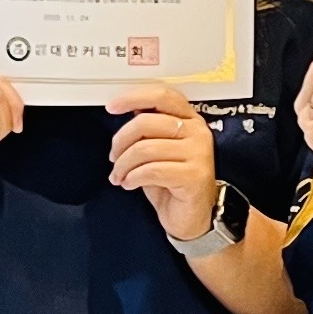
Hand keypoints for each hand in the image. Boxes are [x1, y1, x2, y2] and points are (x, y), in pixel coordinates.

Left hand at [107, 85, 222, 237]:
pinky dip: (133, 178)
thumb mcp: (159, 150)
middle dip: (120, 141)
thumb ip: (149, 129)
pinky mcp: (194, 176)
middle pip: (146, 122)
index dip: (134, 97)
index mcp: (190, 120)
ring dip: (123, 165)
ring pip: (145, 148)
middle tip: (113, 157)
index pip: (162, 96)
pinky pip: (151, 170)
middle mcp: (198, 132)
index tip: (113, 106)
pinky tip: (130, 183)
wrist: (192, 217)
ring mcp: (199, 153)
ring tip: (119, 175)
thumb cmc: (173, 183)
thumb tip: (127, 111)